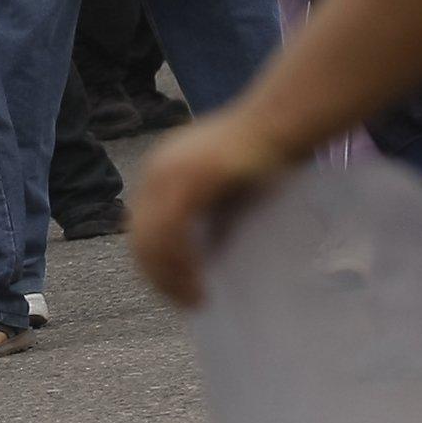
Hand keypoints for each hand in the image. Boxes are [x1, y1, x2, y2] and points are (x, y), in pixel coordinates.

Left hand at [129, 108, 298, 308]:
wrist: (281, 119)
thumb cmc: (261, 153)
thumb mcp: (221, 187)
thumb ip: (204, 214)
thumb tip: (199, 260)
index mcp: (158, 172)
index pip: (141, 229)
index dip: (153, 265)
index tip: (174, 291)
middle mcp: (156, 170)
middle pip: (140, 238)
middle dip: (159, 278)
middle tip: (185, 303)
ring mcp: (170, 172)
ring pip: (151, 241)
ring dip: (169, 278)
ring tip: (195, 299)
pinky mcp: (191, 178)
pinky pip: (172, 232)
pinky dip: (181, 264)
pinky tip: (199, 282)